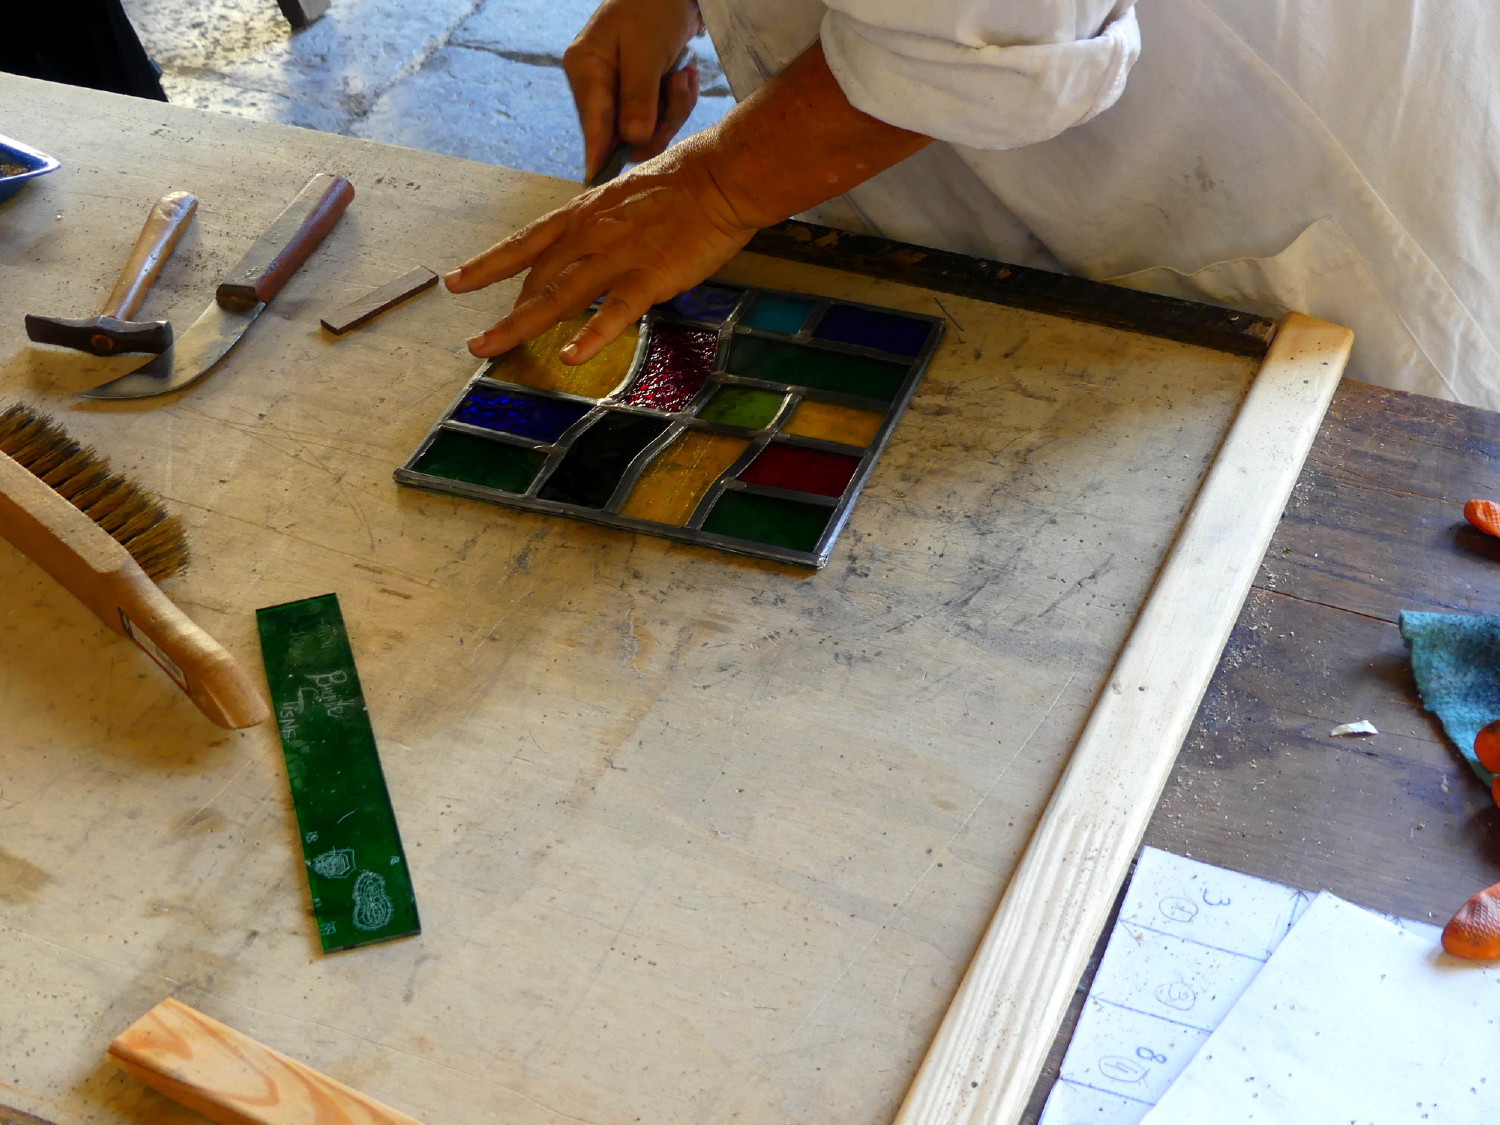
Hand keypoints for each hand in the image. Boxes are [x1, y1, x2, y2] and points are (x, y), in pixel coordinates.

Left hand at [447, 44, 931, 365]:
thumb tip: (595, 240)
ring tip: (487, 349)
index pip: (525, 243)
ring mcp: (617, 257)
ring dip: (518, 326)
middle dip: (503, 313)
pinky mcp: (649, 278)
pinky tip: (569, 357)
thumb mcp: (629, 195)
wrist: (723, 175)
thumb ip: (607, 221)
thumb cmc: (686, 182)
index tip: (456, 282)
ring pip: (556, 297)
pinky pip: (614, 312)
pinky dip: (591, 336)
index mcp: (585, 213)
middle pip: (534, 279)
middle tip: (477, 343)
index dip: (488, 265)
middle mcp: (590, 234)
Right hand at [564, 0, 703, 181]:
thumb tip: (632, 139)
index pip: (592, 122)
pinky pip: (658, 118)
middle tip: (681, 88)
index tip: (596, 179)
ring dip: (674, 110)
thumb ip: (639, 96)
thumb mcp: (647, 51)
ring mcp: (617, 92)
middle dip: (660, 121)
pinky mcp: (638, 95)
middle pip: (622, 134)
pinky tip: (687, 76)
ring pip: (645, 130)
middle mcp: (595, 85)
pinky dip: (677, 102)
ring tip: (686, 77)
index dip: (597, 152)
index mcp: (586, 69)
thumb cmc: (653, 8)